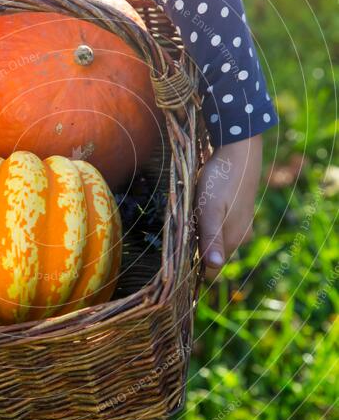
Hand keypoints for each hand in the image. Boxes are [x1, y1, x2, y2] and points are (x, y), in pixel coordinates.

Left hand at [196, 135, 262, 279]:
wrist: (239, 149)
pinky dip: (207, 221)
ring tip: (191, 212)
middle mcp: (240, 237)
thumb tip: (213, 266)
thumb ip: (211, 238)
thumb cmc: (221, 179)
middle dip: (195, 246)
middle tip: (182, 226)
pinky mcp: (240, 212)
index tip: (178, 253)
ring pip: (215, 238)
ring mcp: (242, 224)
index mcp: (232, 240)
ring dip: (200, 231)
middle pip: (212, 254)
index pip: (211, 269)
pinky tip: (201, 205)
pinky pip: (219, 225)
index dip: (193, 265)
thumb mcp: (210, 209)